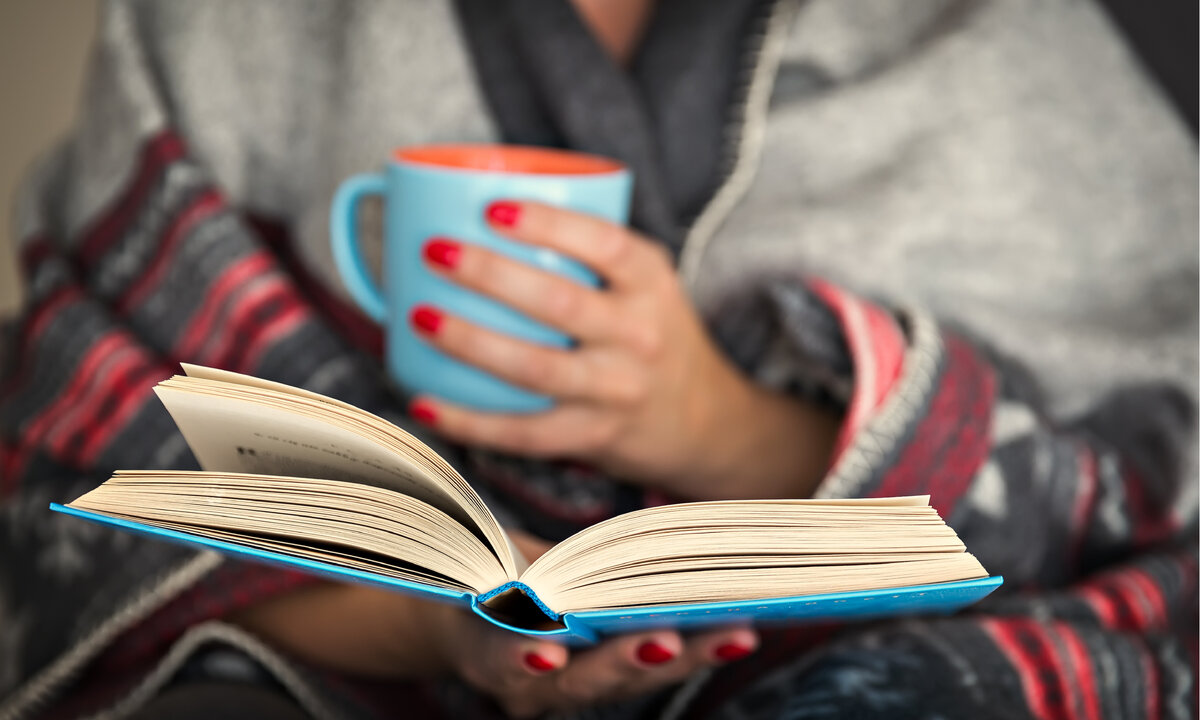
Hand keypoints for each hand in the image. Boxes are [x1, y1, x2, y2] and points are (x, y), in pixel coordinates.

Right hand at [231, 531, 757, 717]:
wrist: (453, 614)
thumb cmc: (448, 571)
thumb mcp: (445, 554)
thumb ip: (436, 528)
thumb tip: (350, 469)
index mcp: (474, 650)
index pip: (494, 659)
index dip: (520, 652)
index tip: (548, 642)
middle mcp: (523, 679)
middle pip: (576, 684)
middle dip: (623, 661)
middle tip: (670, 639)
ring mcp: (565, 684)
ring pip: (623, 680)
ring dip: (676, 655)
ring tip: (731, 630)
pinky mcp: (600, 670)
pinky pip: (645, 664)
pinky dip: (689, 645)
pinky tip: (734, 623)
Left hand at [408, 200, 839, 499]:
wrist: (704, 420)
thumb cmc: (652, 334)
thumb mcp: (645, 283)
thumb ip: (588, 252)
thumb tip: (476, 208)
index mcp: (651, 283)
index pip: (605, 245)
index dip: (548, 224)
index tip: (492, 207)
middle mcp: (639, 335)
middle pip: (559, 303)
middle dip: (489, 274)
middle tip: (434, 251)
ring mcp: (616, 390)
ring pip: (534, 368)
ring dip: (469, 342)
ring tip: (418, 315)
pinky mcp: (593, 436)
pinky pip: (523, 432)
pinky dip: (468, 420)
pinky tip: (424, 401)